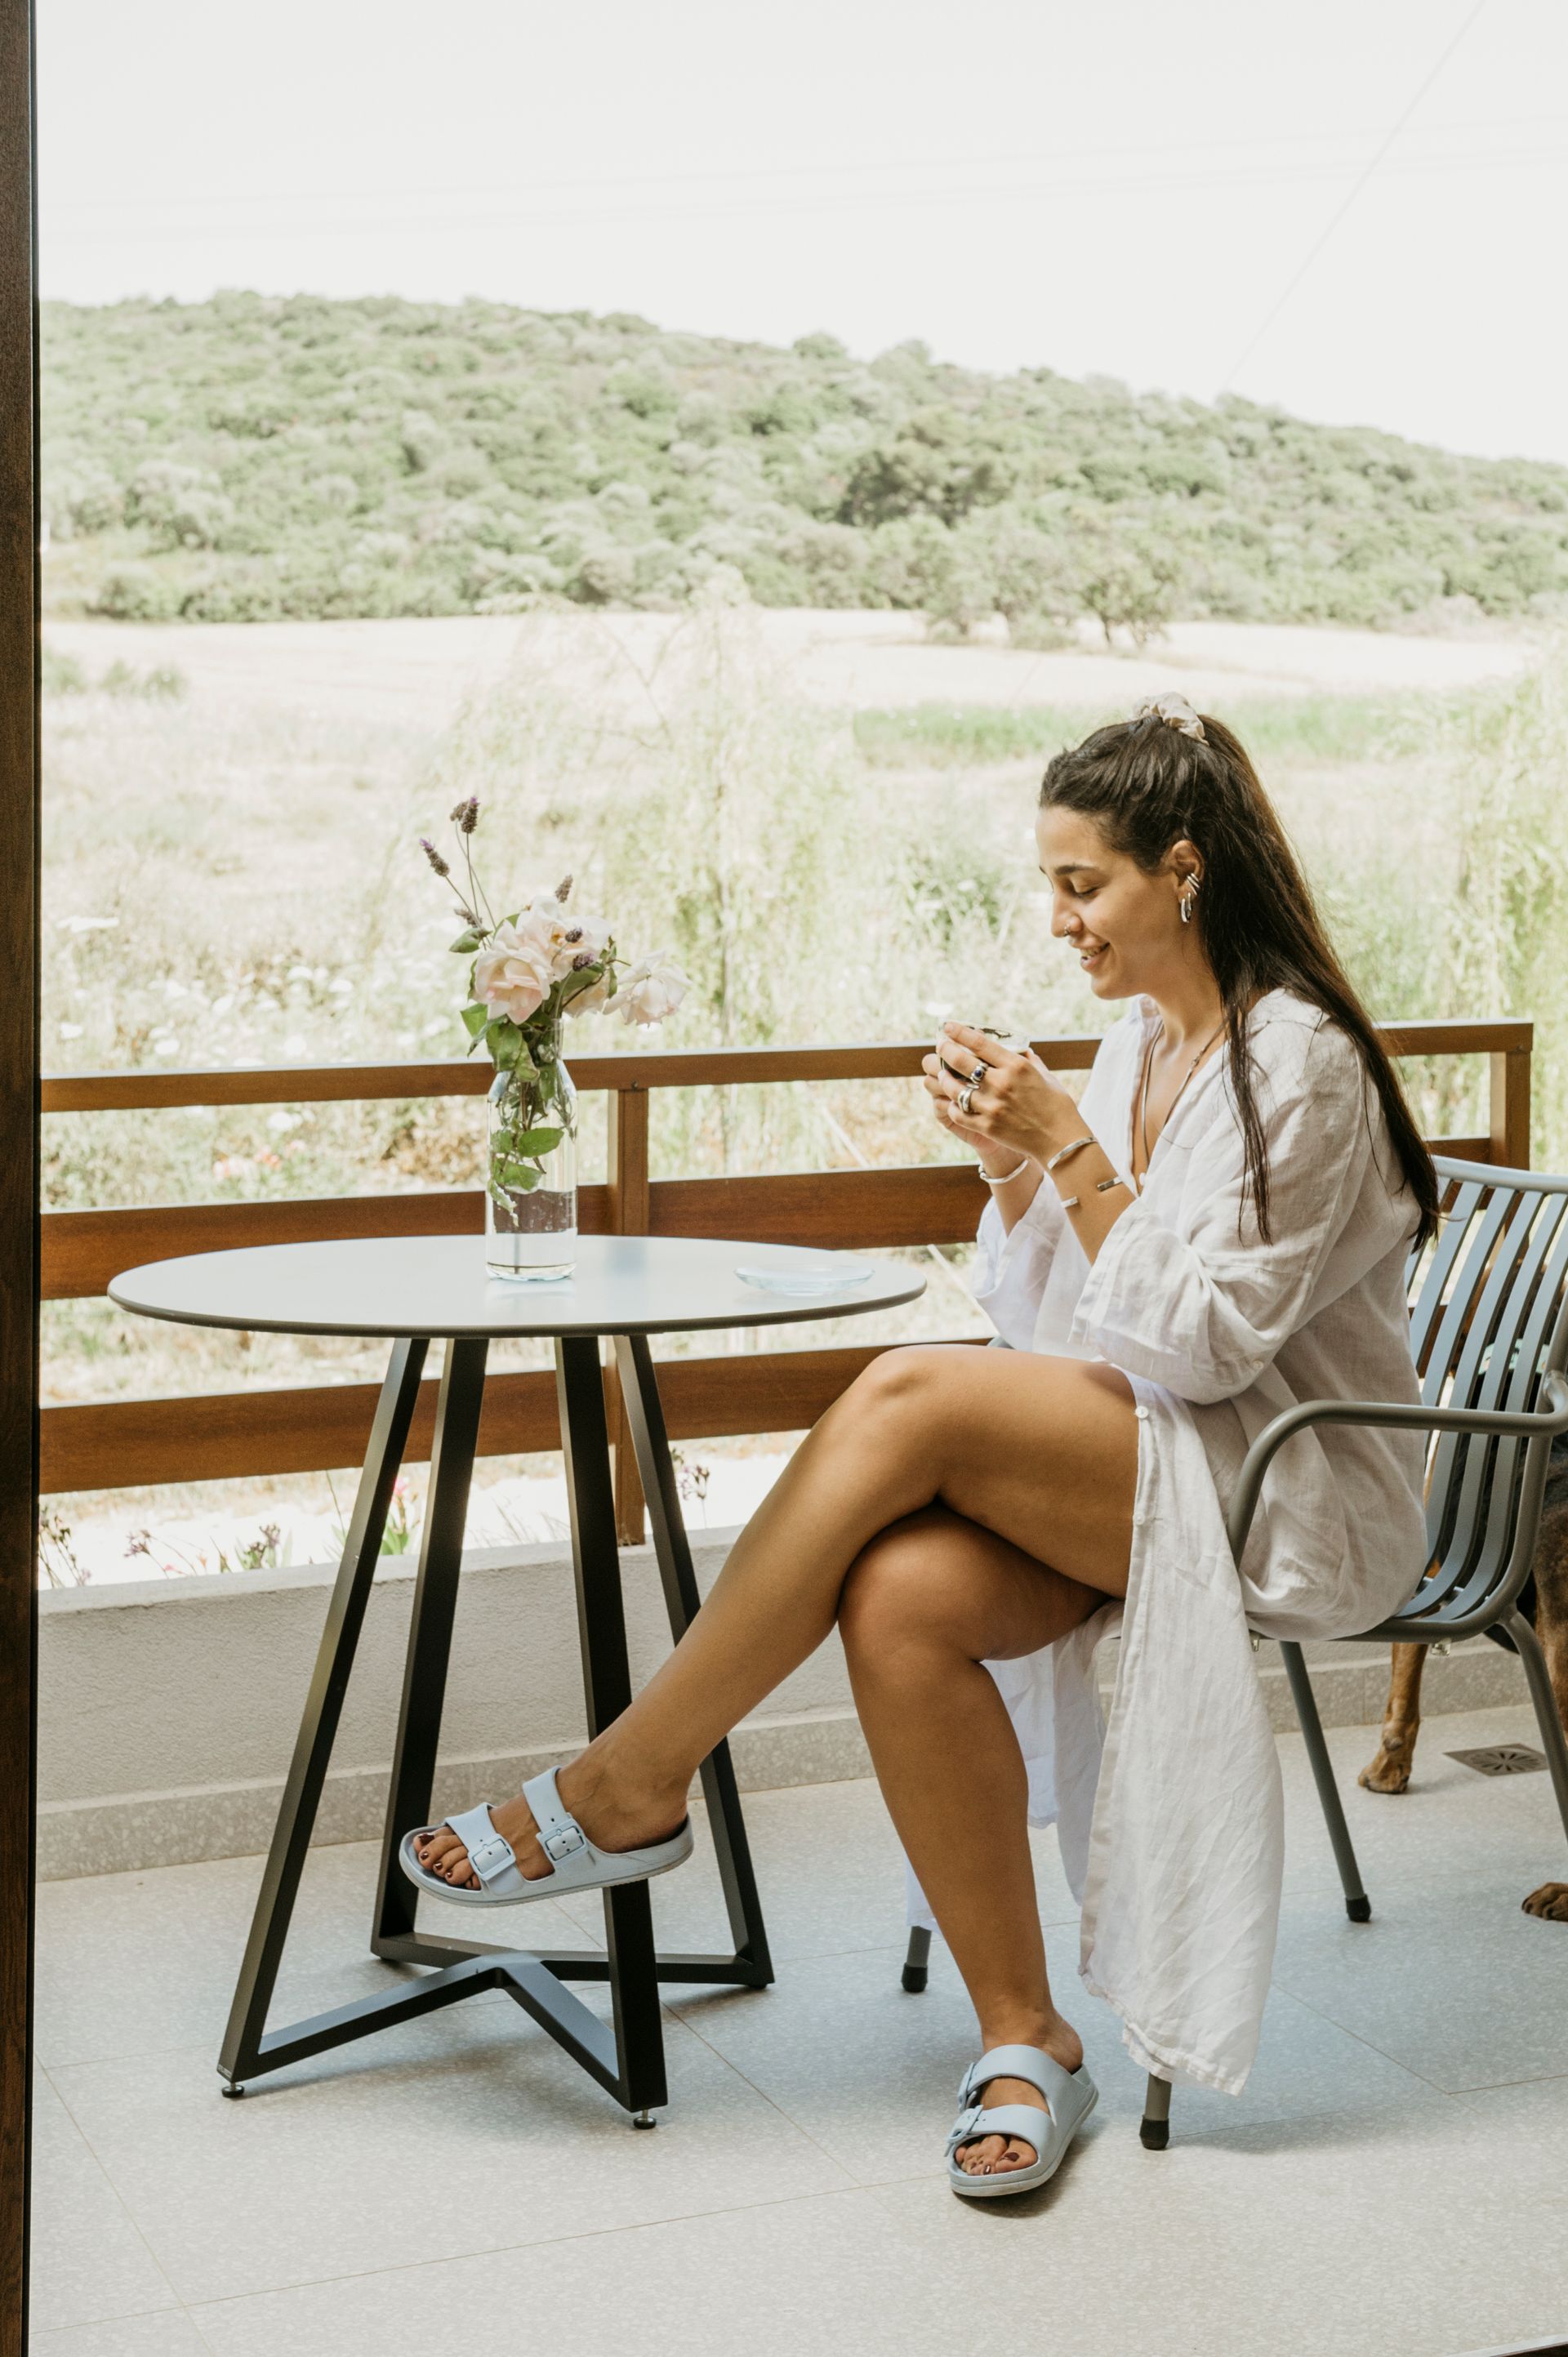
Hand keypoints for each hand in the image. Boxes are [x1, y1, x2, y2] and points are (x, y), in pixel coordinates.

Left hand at [922, 1021, 1085, 1169]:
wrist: (1061, 1140)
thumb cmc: (1056, 1105)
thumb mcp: (1045, 1075)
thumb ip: (1029, 1060)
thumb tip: (1018, 1048)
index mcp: (1017, 1066)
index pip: (980, 1043)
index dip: (960, 1033)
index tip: (948, 1027)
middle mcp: (1001, 1083)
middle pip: (961, 1061)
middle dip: (946, 1051)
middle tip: (941, 1047)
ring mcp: (992, 1106)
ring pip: (954, 1088)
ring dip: (945, 1079)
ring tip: (943, 1075)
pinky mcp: (987, 1126)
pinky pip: (958, 1113)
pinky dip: (953, 1106)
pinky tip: (953, 1102)